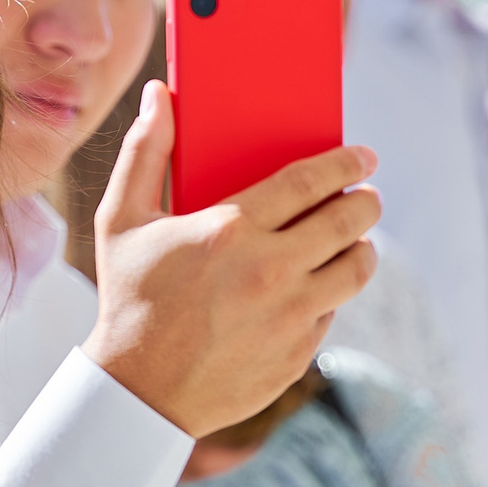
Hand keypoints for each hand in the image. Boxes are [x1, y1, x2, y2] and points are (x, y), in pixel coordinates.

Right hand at [91, 82, 380, 435]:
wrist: (139, 393)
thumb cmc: (128, 298)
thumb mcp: (121, 220)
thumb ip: (144, 151)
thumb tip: (161, 93)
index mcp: (230, 230)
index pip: (312, 181)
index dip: (346, 162)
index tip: (363, 155)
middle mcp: (269, 271)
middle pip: (349, 221)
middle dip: (367, 201)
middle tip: (367, 196)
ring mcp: (289, 316)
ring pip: (357, 269)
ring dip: (362, 248)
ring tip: (353, 241)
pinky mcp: (297, 353)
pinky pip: (333, 311)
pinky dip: (330, 293)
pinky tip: (316, 286)